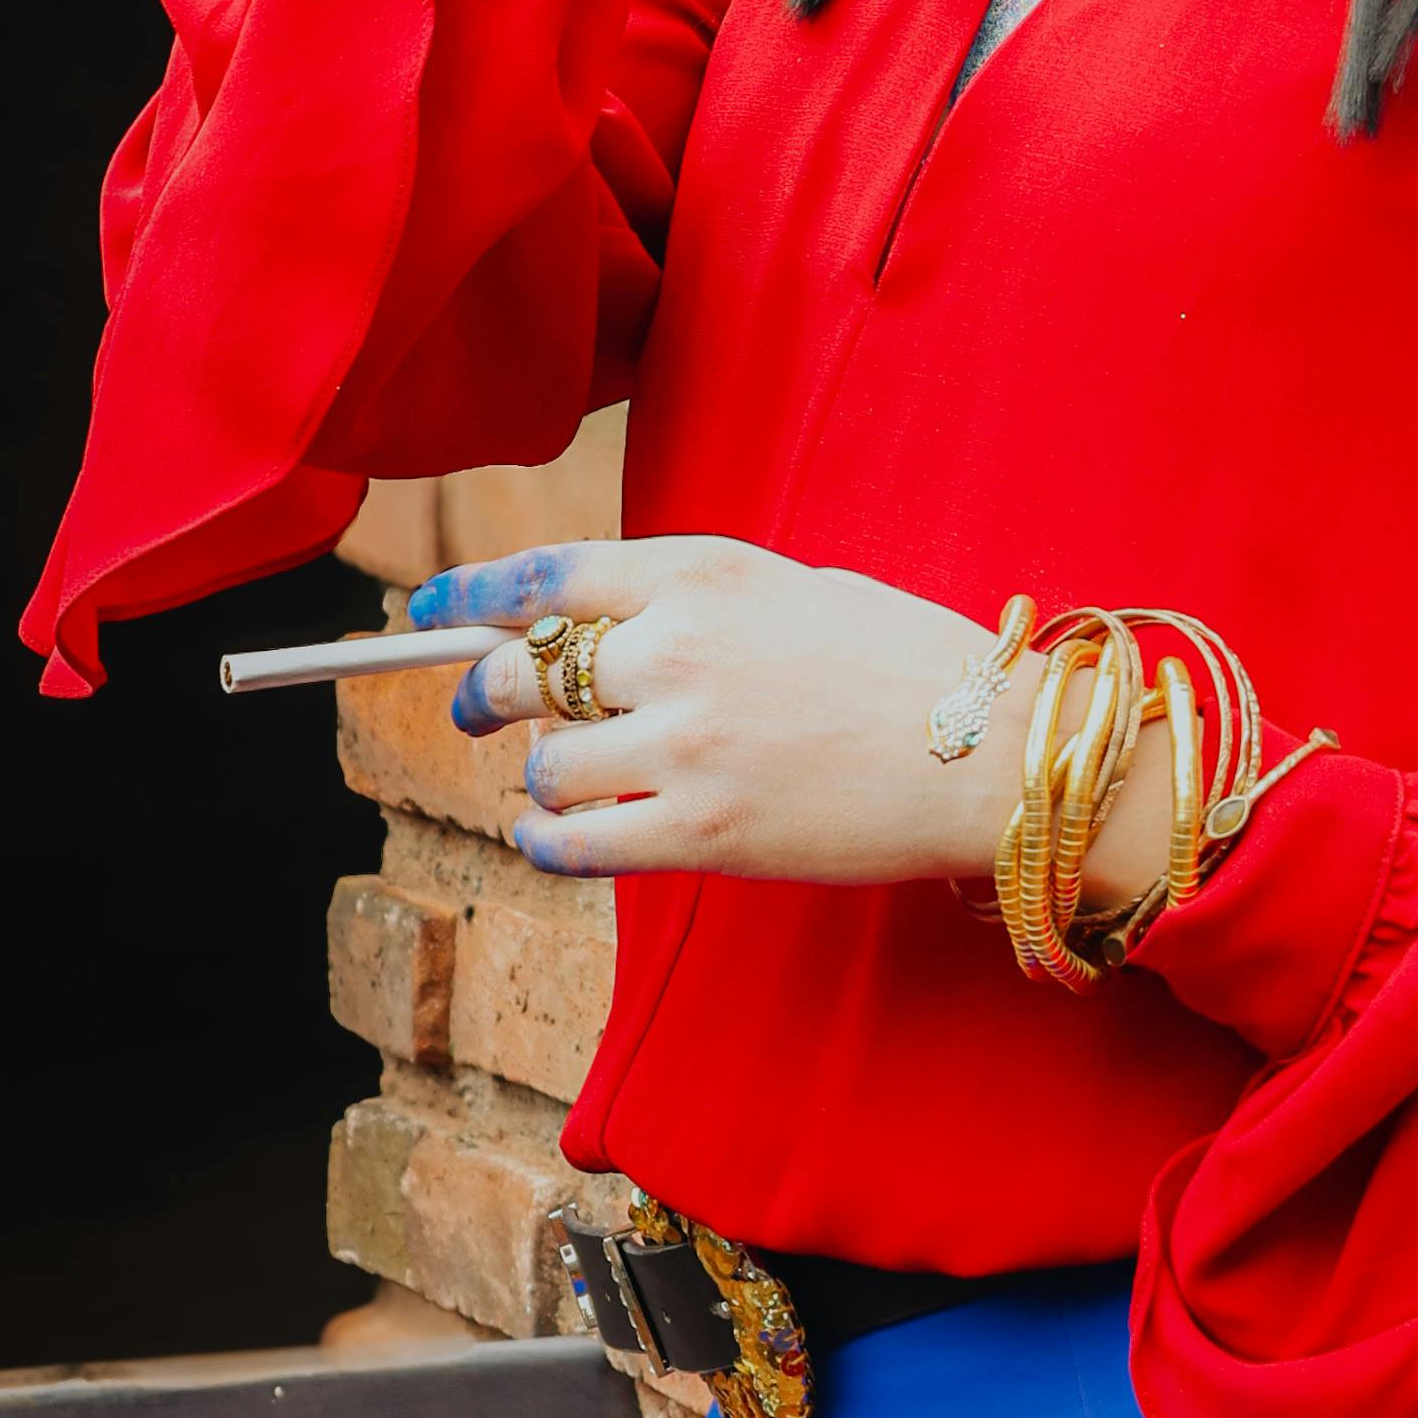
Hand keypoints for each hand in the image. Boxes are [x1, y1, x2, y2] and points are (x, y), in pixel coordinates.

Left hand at [410, 541, 1176, 906]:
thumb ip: (690, 603)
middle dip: (483, 693)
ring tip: (566, 785)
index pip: (544, 572)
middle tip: (479, 709)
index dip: (468, 592)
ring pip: (543, 766)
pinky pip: (571, 844)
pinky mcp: (697, 833)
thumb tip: (591, 635)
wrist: (989, 750)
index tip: (427, 607)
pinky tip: (553, 839)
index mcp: (702, 572)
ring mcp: (682, 744)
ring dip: (541, 778)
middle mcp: (676, 649)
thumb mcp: (793, 589)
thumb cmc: (905, 665)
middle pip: (520, 670)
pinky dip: (545, 844)